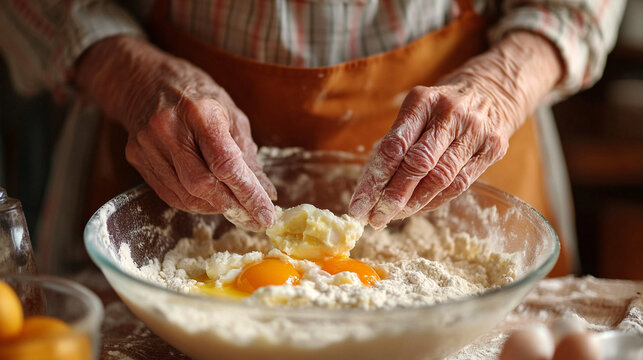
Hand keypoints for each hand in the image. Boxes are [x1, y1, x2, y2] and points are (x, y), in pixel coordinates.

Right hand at [75, 36, 275, 230]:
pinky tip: (209, 200)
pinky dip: (193, 203)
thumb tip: (267, 193)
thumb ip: (247, 156)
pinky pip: (168, 194)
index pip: (226, 165)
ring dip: (214, 208)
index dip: (248, 194)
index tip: (266, 215)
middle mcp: (169, 128)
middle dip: (231, 206)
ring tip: (233, 206)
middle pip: (202, 185)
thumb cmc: (197, 95)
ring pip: (184, 196)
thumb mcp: (231, 115)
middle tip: (252, 217)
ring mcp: (148, 144)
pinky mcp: (136, 157)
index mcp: (199, 112)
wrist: (143, 80)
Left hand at [349, 32, 561, 227]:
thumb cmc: (440, 107)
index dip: (373, 180)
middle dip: (391, 198)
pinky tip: (416, 209)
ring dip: (412, 205)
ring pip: (440, 179)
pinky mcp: (493, 148)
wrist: (493, 90)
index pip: (394, 147)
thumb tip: (369, 188)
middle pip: (417, 165)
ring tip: (390, 217)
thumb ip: (395, 143)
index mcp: (422, 100)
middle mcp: (450, 114)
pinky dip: (433, 201)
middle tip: (373, 218)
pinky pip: (459, 185)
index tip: (358, 205)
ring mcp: (474, 131)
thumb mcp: (415, 111)